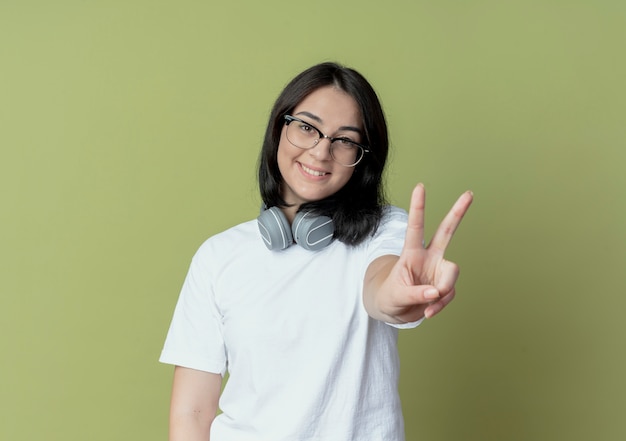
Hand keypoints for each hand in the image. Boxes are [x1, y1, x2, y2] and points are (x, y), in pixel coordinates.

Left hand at [372, 184, 472, 321]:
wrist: (395, 311)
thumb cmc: (390, 297)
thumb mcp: (395, 296)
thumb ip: (416, 294)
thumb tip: (437, 292)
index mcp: (411, 253)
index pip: (415, 227)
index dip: (418, 208)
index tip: (420, 187)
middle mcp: (428, 257)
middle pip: (446, 231)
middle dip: (457, 213)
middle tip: (469, 194)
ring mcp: (439, 270)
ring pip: (452, 275)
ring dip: (443, 293)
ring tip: (427, 305)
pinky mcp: (445, 285)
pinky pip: (449, 294)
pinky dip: (440, 305)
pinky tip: (429, 310)